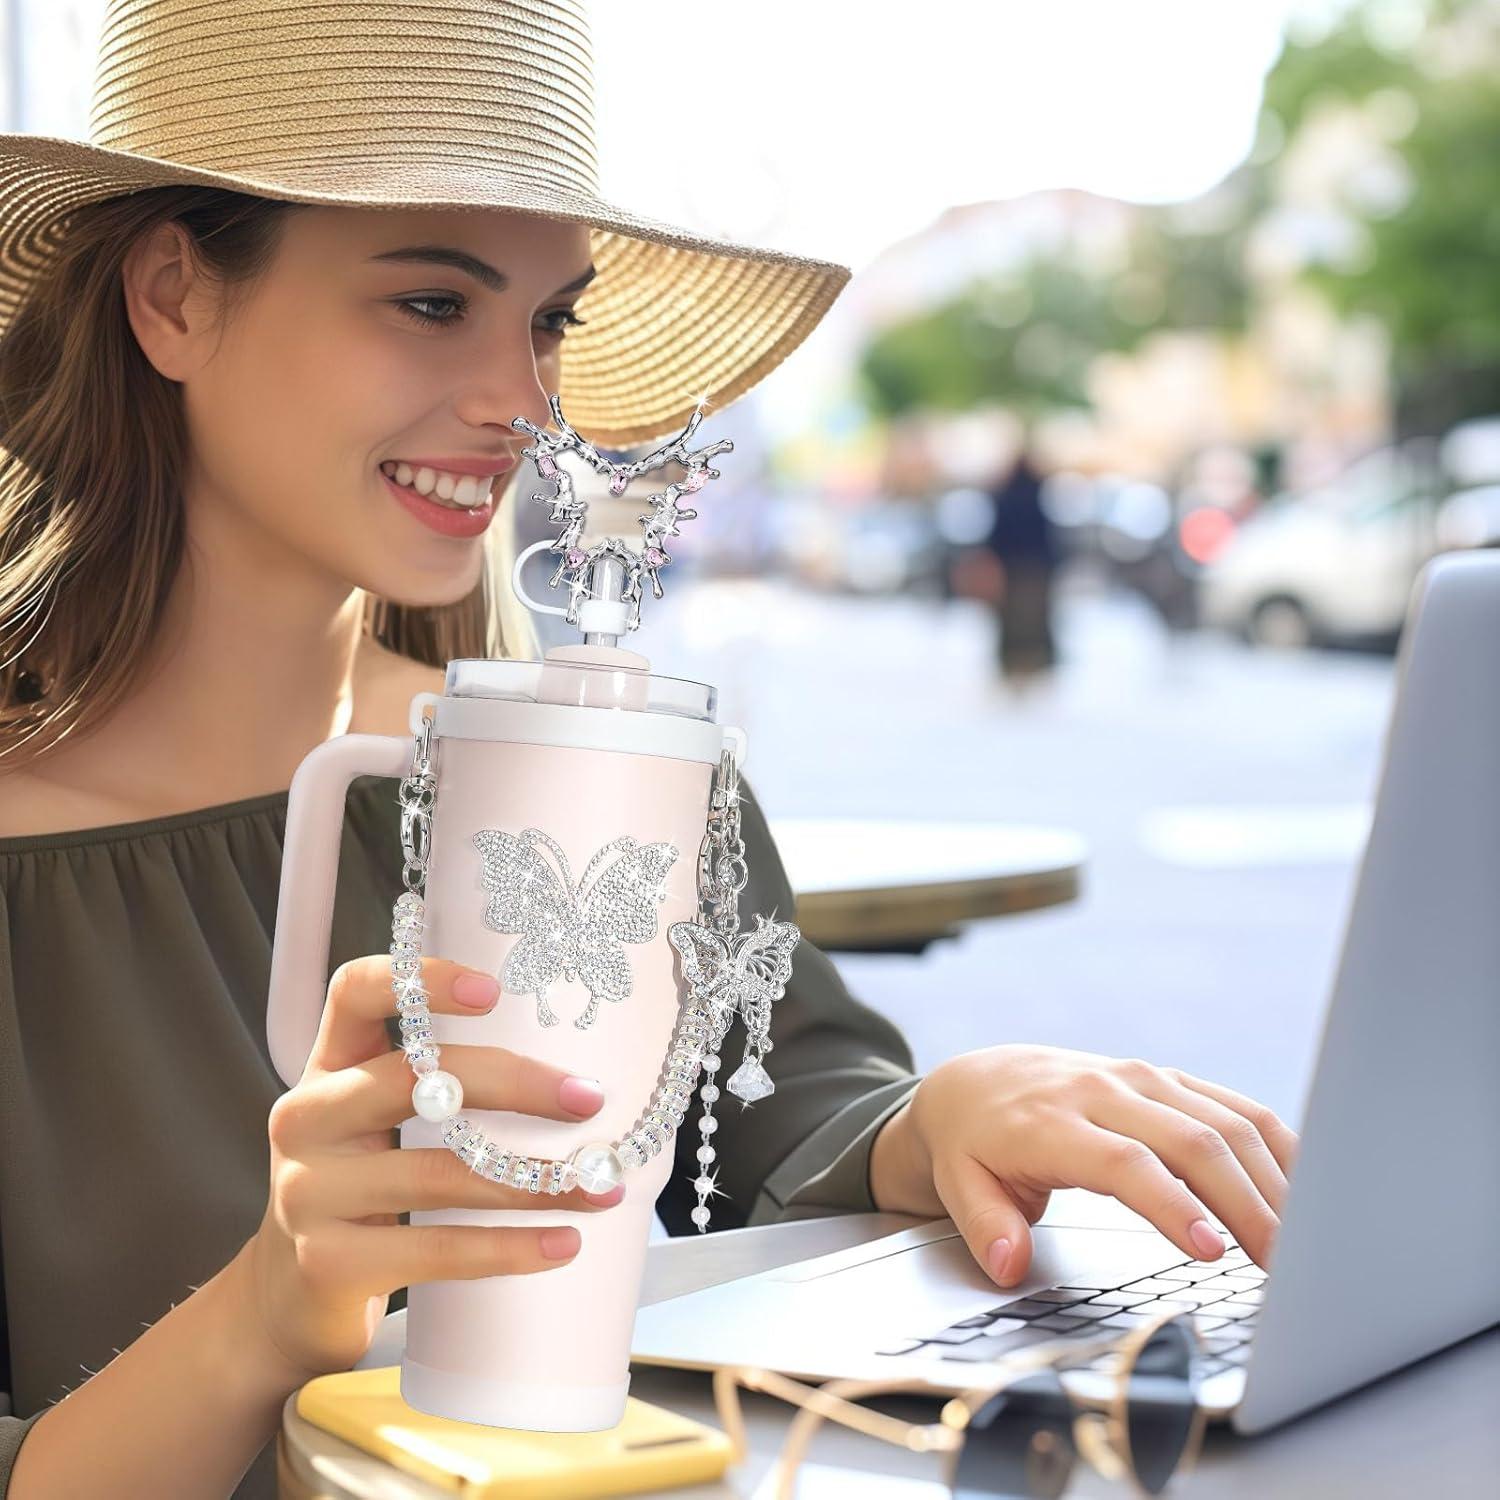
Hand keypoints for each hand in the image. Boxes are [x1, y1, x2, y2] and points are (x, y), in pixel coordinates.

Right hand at [235, 954, 623, 1383]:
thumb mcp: (379, 1120)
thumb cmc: (366, 1186)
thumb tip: (574, 1072)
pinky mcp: (328, 1262)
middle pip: (415, 1080)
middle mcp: (308, 1116)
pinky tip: (563, 1245)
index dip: (422, 979)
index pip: (355, 991)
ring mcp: (309, 1191)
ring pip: (441, 1174)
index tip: (495, 991)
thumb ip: (438, 1082)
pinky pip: (435, 1250)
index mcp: (328, 1064)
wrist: (290, 1295)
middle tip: (590, 1099)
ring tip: (603, 1188)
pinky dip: (509, 1248)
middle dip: (516, 1086)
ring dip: (537, 1182)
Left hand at [901, 1043, 1298, 1286]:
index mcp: (1051, 1122)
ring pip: (1224, 1120)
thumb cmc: (973, 1142)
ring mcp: (1141, 1079)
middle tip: (1282, 1266)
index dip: (1173, 1206)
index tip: (1212, 1252)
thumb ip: (986, 1227)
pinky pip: (1232, 1105)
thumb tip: (1009, 1263)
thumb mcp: (958, 1186)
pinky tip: (1303, 1186)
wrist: (975, 1081)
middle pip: (1191, 1142)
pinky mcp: (1166, 1079)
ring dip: (1271, 1179)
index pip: (1125, 1163)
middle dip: (1245, 1204)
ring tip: (1305, 1242)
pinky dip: (1274, 1143)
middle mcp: (1103, 1092)